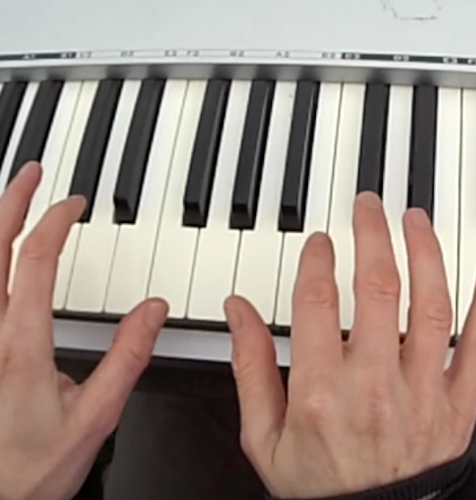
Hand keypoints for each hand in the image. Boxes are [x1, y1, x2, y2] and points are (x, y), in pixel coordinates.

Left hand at [0, 162, 168, 499]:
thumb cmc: (33, 466)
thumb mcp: (97, 414)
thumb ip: (128, 356)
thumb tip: (152, 309)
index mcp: (21, 346)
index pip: (37, 263)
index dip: (55, 223)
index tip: (75, 204)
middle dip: (12, 202)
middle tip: (33, 173)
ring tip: (11, 197)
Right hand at [225, 192, 475, 498]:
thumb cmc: (322, 487)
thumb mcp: (264, 436)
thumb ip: (250, 367)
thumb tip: (238, 311)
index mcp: (321, 392)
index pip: (317, 301)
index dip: (317, 259)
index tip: (319, 242)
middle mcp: (374, 386)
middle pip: (378, 288)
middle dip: (372, 236)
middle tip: (367, 206)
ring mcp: (422, 392)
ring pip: (431, 305)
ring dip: (425, 253)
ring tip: (415, 219)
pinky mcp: (458, 403)